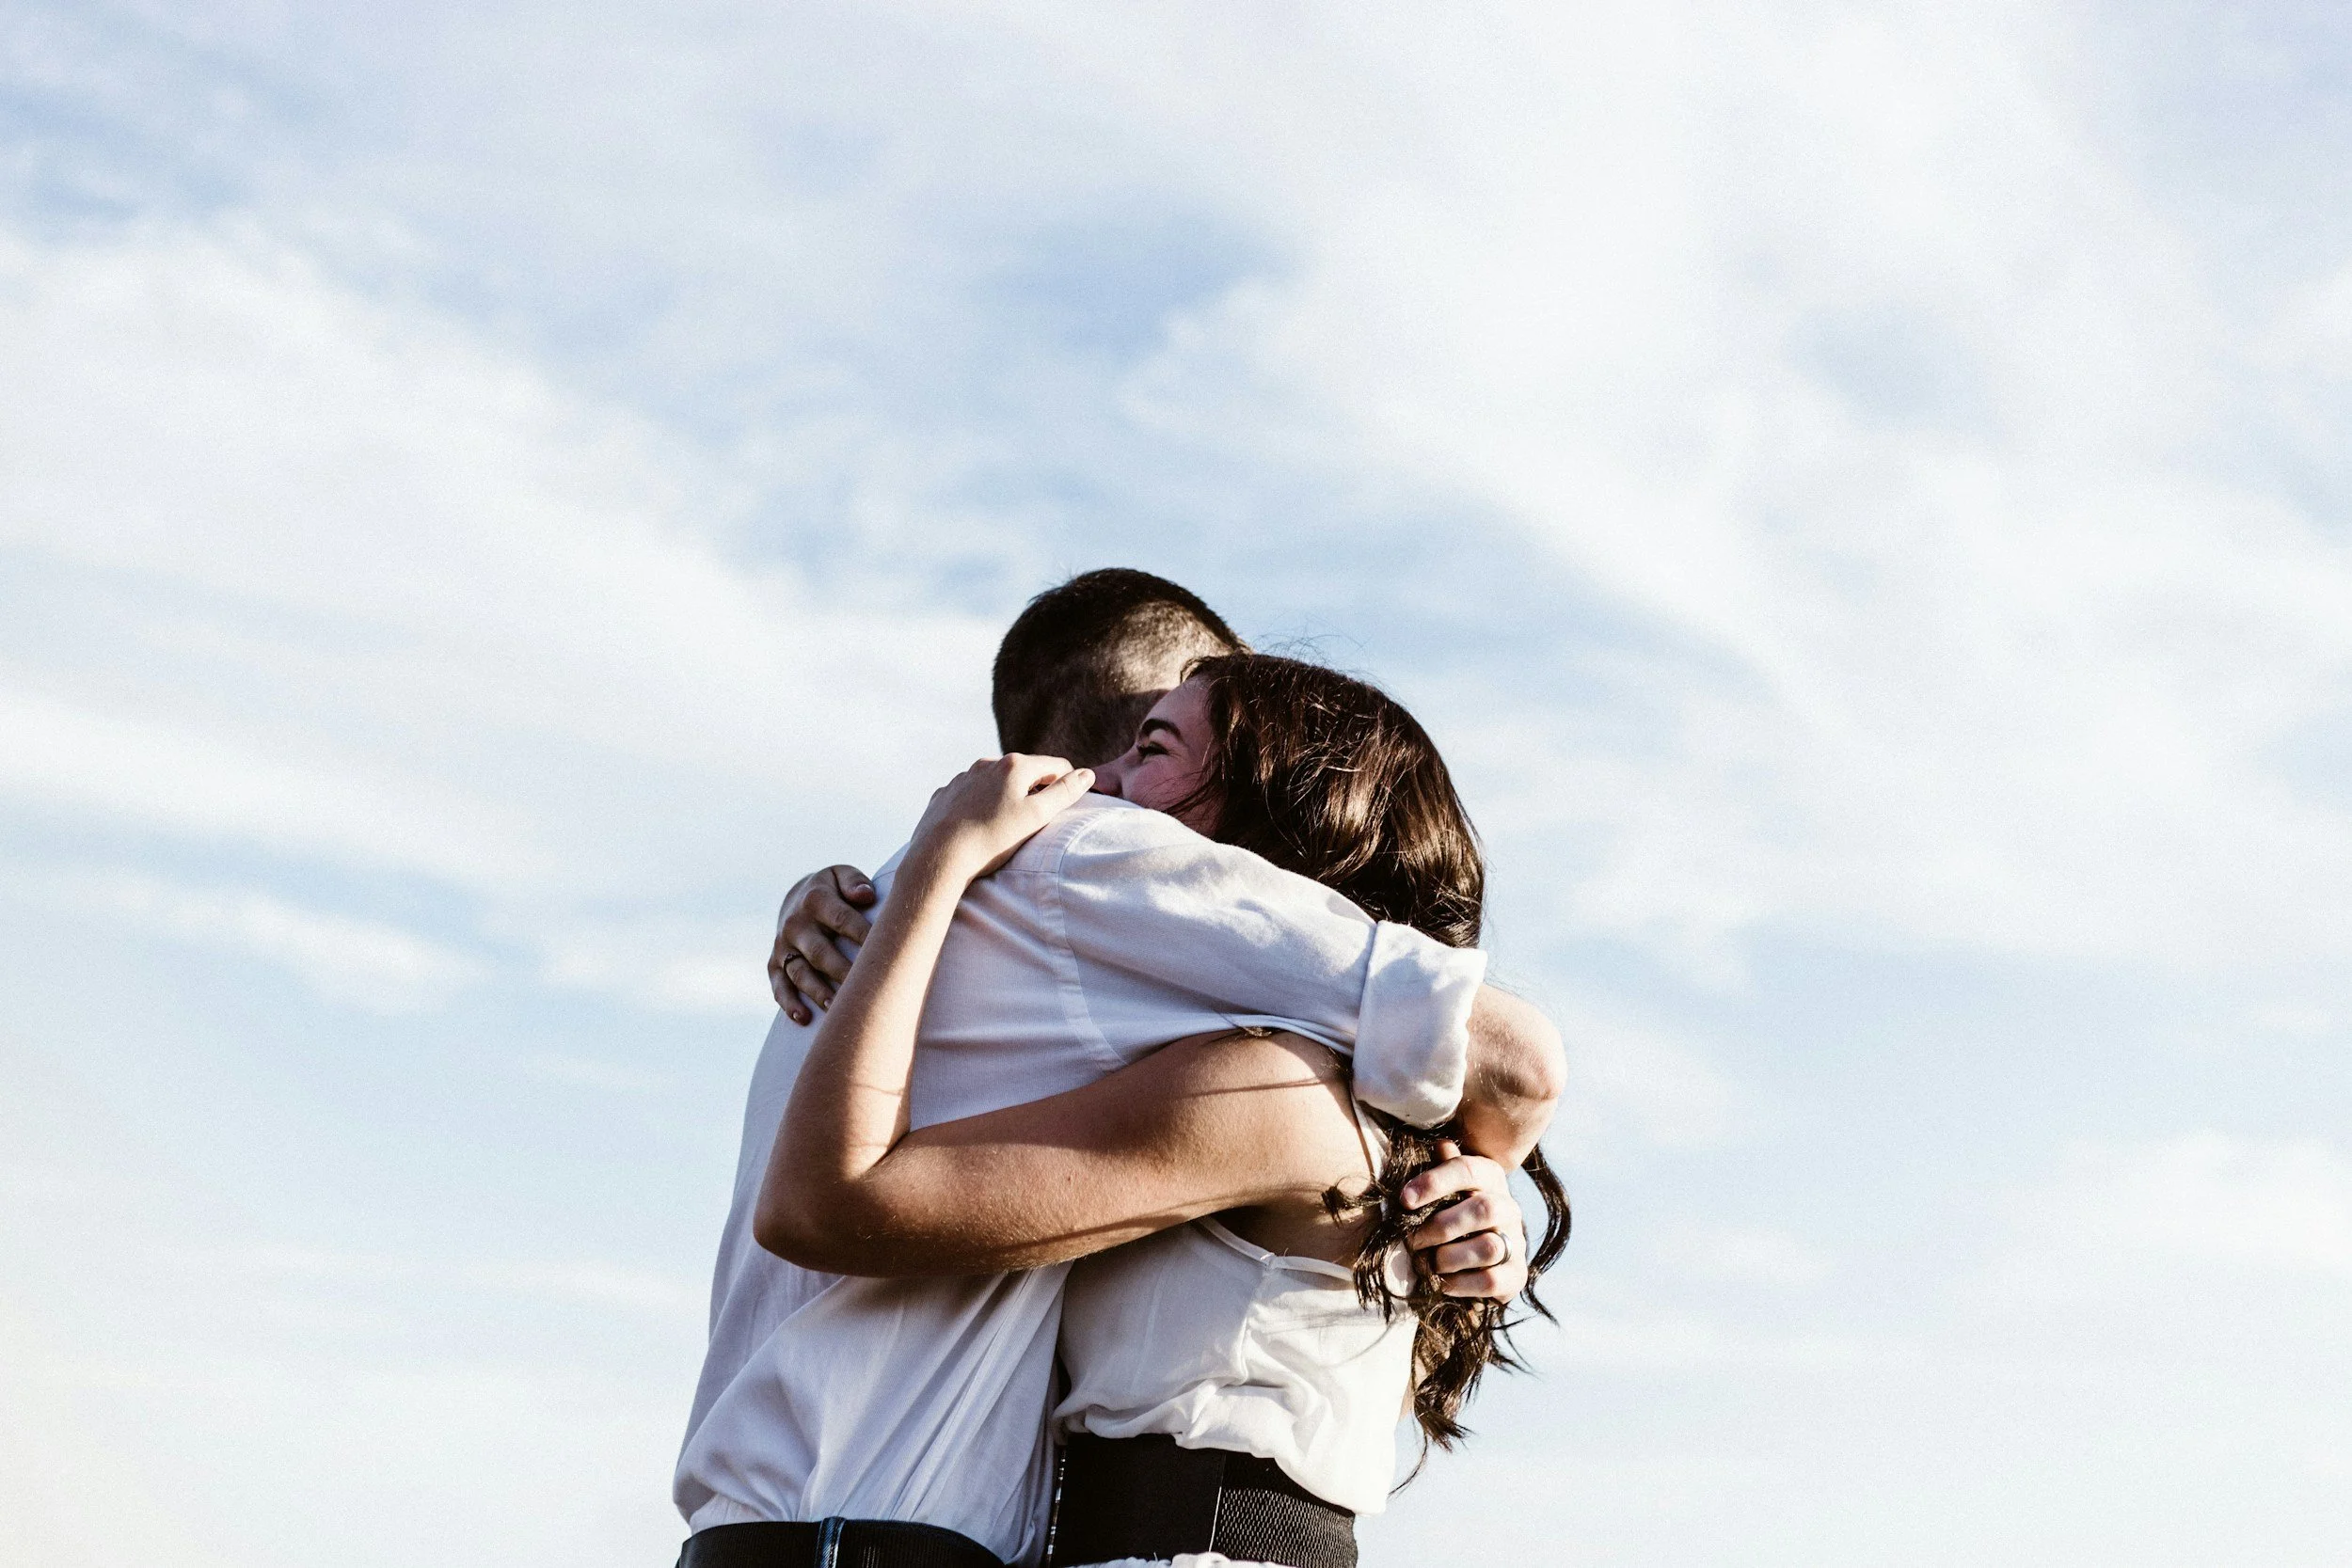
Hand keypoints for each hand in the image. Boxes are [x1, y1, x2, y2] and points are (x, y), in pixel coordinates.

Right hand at [769, 865, 875, 1024]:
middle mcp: (795, 924)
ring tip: (835, 1008)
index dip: (864, 935)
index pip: (842, 919)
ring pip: (799, 973)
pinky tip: (803, 1018)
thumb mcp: (841, 875)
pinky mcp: (774, 964)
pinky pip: (779, 986)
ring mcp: (783, 946)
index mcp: (816, 900)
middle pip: (820, 952)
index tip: (885, 952)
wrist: (796, 897)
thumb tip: (866, 896)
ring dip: (817, 991)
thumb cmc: (833, 890)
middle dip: (842, 971)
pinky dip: (788, 1003)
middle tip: (865, 989)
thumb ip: (854, 882)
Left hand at [907, 755, 1094, 882]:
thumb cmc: (992, 838)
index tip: (1066, 806)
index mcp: (1014, 765)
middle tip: (1036, 820)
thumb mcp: (1037, 816)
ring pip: (995, 782)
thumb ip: (1064, 793)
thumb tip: (1087, 774)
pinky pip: (971, 794)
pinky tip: (979, 825)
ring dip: (1006, 796)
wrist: (939, 856)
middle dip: (1035, 790)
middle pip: (1025, 771)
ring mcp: (963, 777)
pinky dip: (980, 804)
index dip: (1067, 784)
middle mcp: (987, 764)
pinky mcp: (945, 794)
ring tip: (1006, 826)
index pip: (1055, 766)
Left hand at [1401, 1142, 1528, 1300]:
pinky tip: (1442, 1283)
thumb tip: (1441, 1144)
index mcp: (1490, 1177)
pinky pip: (1491, 1280)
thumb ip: (1442, 1169)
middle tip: (1412, 1241)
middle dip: (1441, 1226)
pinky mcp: (1516, 1275)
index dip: (1434, 1182)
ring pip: (1489, 1247)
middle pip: (1483, 1209)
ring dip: (1449, 1258)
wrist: (1476, 1259)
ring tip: (1427, 1264)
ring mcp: (1516, 1242)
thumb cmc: (1449, 1213)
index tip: (1404, 1200)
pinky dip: (1460, 1284)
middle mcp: (1509, 1207)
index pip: (1467, 1169)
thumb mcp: (1444, 1189)